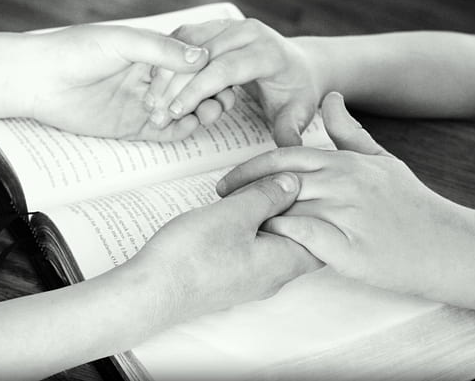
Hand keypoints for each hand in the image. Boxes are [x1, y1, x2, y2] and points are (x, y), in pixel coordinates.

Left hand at [20, 24, 209, 139]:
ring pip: (184, 112)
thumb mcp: (123, 42)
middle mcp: (151, 78)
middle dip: (211, 94)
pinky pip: (165, 132)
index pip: (191, 63)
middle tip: (222, 99)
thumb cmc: (75, 51)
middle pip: (193, 89)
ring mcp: (144, 104)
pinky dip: (182, 131)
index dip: (210, 70)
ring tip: (209, 112)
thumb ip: (162, 50)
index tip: (224, 75)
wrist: (39, 80)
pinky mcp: (132, 126)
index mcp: (151, 53)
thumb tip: (201, 57)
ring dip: (200, 112)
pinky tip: (190, 125)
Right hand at [129, 172, 321, 319]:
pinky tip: (234, 214)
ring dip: (269, 219)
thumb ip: (269, 196)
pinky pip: (254, 252)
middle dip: (293, 210)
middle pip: (299, 240)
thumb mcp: (235, 213)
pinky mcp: (230, 280)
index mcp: (283, 262)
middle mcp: (272, 277)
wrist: (152, 292)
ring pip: (275, 245)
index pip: (322, 237)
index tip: (305, 182)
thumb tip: (293, 184)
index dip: (318, 207)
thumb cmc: (192, 256)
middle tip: (278, 183)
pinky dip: (252, 230)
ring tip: (253, 193)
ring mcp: (250, 281)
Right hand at [145, 19, 320, 145]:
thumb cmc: (296, 92)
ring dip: (165, 72)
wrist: (299, 66)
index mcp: (267, 52)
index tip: (175, 112)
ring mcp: (230, 25)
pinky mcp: (216, 26)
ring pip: (186, 43)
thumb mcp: (298, 113)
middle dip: (174, 84)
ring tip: (151, 101)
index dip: (196, 91)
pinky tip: (156, 85)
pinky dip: (167, 60)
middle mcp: (248, 32)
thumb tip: (289, 149)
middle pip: (199, 56)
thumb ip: (290, 131)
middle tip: (155, 112)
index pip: (223, 69)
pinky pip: (184, 38)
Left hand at [216, 92, 474, 296]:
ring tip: (231, 228)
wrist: (448, 245)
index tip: (227, 182)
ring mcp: (346, 214)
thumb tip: (330, 97)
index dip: (248, 169)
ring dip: (254, 217)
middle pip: (275, 181)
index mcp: (344, 162)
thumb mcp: (381, 160)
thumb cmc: (411, 204)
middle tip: (218, 202)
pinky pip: (302, 238)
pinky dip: (279, 240)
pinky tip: (264, 247)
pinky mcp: (349, 248)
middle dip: (240, 191)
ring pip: (284, 208)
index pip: (282, 158)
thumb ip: (349, 131)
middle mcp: (342, 182)